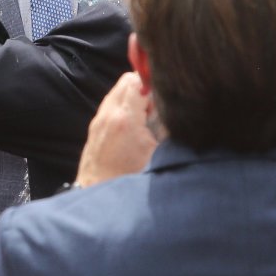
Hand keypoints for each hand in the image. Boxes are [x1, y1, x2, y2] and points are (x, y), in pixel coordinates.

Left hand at [75, 72, 158, 187]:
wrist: (98, 196)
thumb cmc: (129, 181)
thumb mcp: (158, 157)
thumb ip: (168, 130)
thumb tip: (180, 113)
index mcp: (125, 119)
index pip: (137, 80)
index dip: (154, 82)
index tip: (165, 95)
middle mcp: (108, 114)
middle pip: (127, 80)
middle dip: (145, 87)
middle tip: (158, 107)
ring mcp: (99, 119)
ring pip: (118, 91)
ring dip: (134, 97)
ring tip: (148, 118)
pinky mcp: (95, 127)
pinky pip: (111, 104)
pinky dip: (124, 106)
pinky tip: (136, 126)